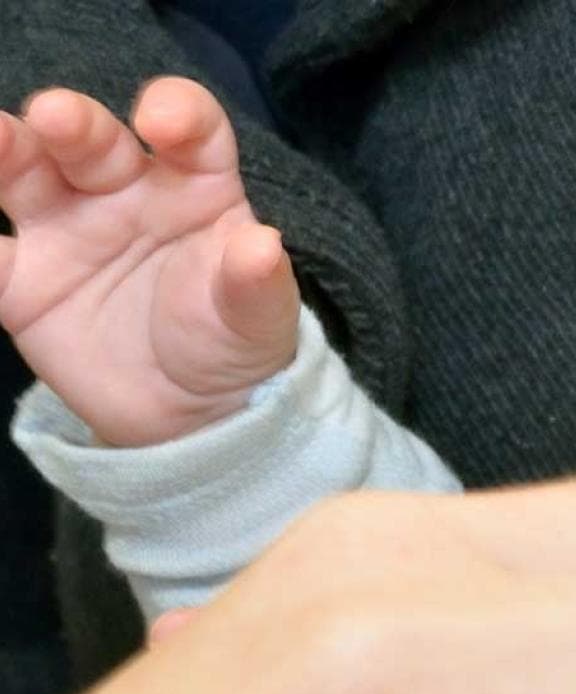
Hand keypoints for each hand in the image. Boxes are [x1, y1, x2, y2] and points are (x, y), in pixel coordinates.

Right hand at [0, 77, 297, 444]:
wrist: (190, 411)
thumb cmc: (232, 342)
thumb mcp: (259, 320)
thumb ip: (258, 284)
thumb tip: (262, 246)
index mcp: (194, 186)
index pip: (191, 131)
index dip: (178, 112)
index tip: (162, 121)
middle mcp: (123, 189)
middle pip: (94, 139)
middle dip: (74, 122)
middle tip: (55, 116)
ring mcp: (66, 226)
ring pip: (25, 172)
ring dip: (4, 148)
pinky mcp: (21, 280)